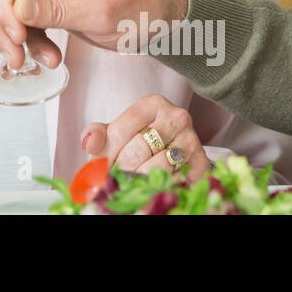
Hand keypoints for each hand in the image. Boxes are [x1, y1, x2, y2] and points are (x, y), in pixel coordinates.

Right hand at [0, 0, 187, 70]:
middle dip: (9, 29)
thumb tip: (18, 7)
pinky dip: (33, 40)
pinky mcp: (54, 4)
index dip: (8, 8)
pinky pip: (29, 20)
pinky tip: (48, 57)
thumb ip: (58, 10)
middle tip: (18, 60)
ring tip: (47, 62)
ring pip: (16, 11)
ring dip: (22, 40)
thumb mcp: (101, 14)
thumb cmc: (141, 8)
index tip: (17, 37)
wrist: (162, 15)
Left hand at [80, 94, 212, 185]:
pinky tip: (152, 186)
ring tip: (132, 182)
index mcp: (153, 103)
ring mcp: (192, 140)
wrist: (170, 154)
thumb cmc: (138, 140)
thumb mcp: (115, 133)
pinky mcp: (202, 164)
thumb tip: (89, 142)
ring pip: (157, 167)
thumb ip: (98, 134)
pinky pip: (175, 181)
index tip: (102, 166)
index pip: (121, 130)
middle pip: (138, 149)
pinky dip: (160, 187)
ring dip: (139, 181)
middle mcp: (177, 117)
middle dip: (122, 168)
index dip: (107, 153)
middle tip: (116, 178)